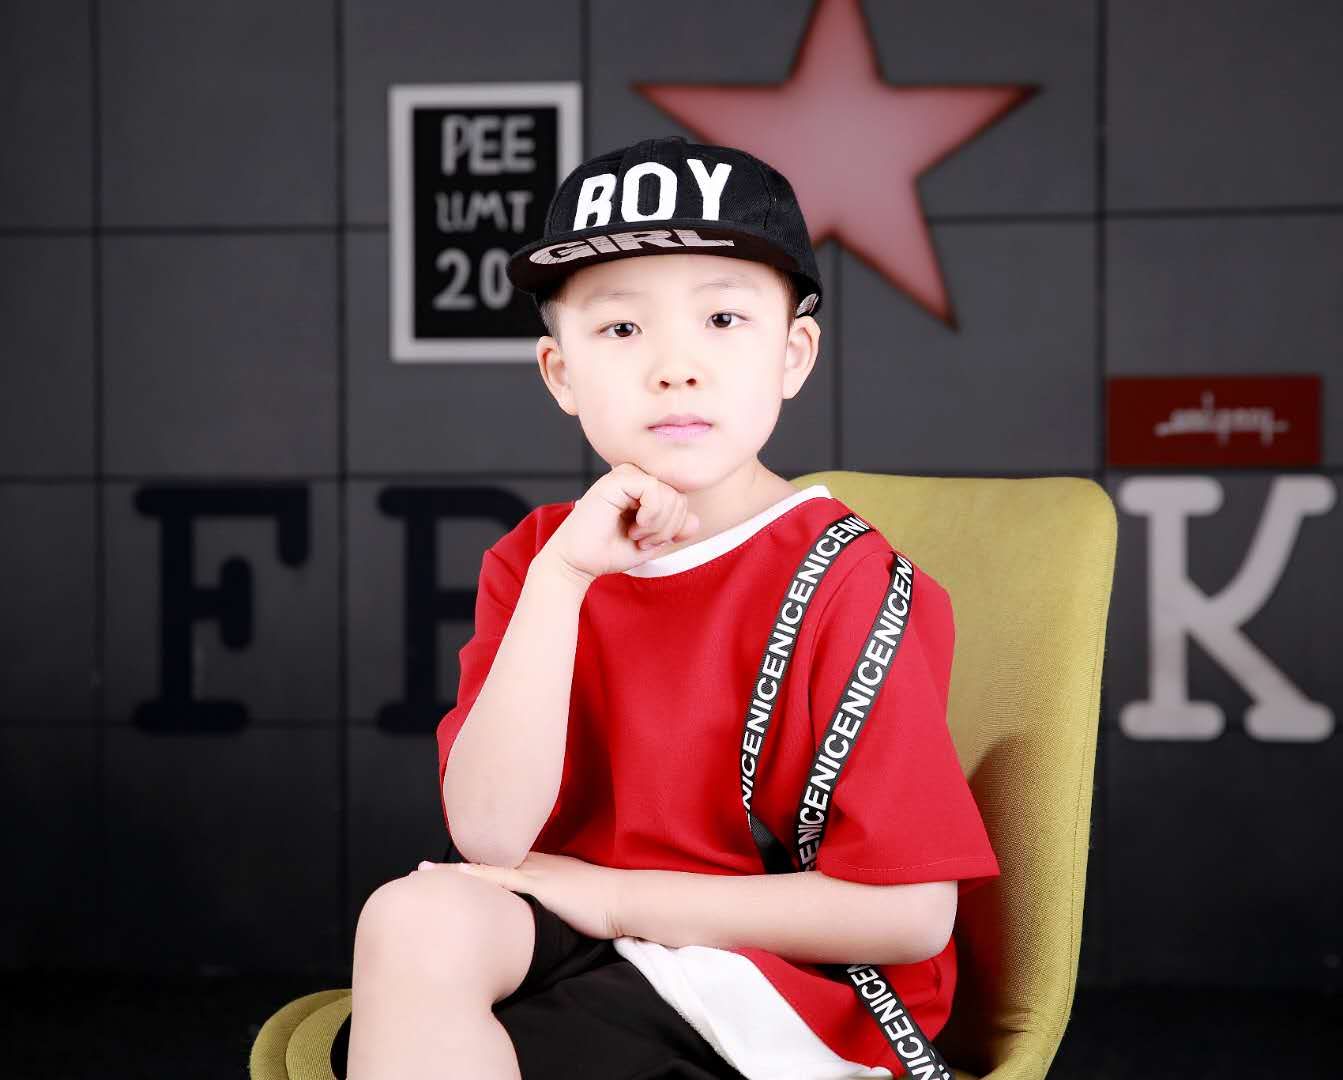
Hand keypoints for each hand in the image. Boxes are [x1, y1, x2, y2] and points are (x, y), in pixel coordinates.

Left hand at [414, 850, 627, 940]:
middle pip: (485, 864)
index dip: (467, 869)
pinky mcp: (539, 887)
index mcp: (538, 868)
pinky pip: (502, 881)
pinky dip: (478, 878)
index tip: (441, 871)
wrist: (623, 900)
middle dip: (452, 869)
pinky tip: (458, 881)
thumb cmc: (601, 903)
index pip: (496, 866)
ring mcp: (534, 874)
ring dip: (455, 872)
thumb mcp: (569, 897)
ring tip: (424, 874)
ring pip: (486, 869)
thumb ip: (549, 901)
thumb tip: (532, 918)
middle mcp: (532, 865)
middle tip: (420, 870)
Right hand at [540, 462, 699, 583]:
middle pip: (679, 495)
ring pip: (669, 492)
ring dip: (659, 524)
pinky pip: (654, 489)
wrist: (578, 562)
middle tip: (644, 540)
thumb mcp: (652, 542)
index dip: (676, 524)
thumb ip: (674, 529)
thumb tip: (695, 521)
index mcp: (642, 488)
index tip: (653, 541)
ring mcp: (624, 475)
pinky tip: (635, 526)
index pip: (680, 497)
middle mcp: (634, 477)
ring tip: (637, 535)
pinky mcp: (616, 479)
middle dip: (669, 526)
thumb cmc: (609, 551)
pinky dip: (652, 514)